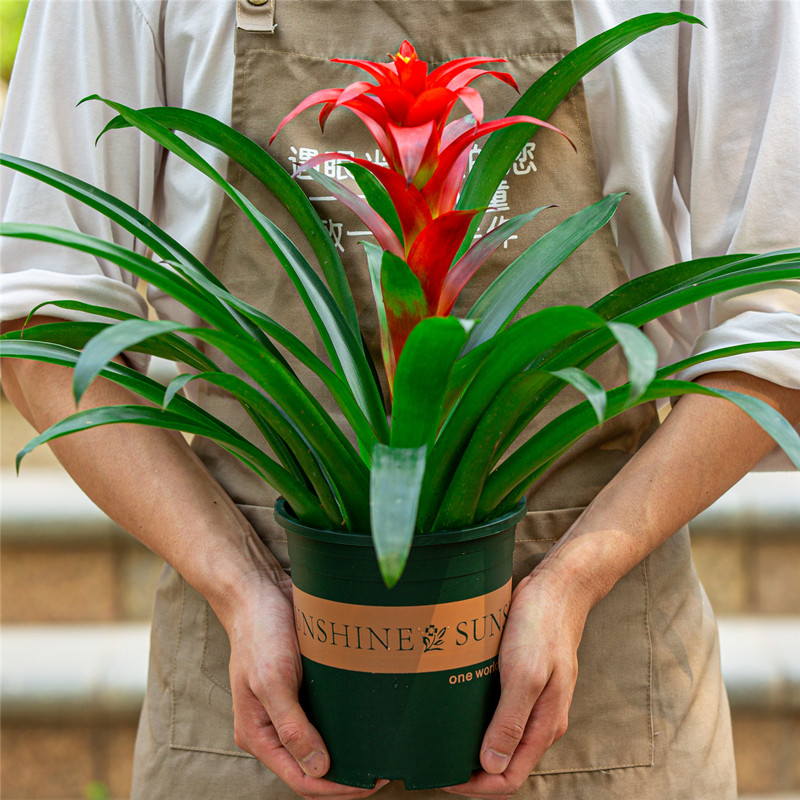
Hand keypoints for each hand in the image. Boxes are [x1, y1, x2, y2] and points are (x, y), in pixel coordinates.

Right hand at [225, 572, 388, 799]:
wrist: (260, 591)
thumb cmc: (260, 633)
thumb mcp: (272, 680)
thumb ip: (291, 726)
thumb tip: (318, 768)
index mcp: (259, 734)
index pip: (300, 779)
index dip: (335, 788)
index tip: (369, 783)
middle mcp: (274, 728)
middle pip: (313, 769)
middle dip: (346, 778)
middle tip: (383, 773)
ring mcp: (289, 710)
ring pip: (322, 746)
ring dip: (349, 755)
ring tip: (381, 754)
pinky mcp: (304, 690)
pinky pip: (327, 720)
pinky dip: (347, 729)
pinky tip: (369, 725)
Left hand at [443, 569, 590, 798]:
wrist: (557, 588)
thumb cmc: (541, 627)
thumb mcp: (525, 674)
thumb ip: (511, 722)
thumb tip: (491, 766)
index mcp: (545, 725)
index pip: (509, 778)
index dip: (476, 787)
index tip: (444, 777)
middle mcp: (540, 719)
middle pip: (504, 763)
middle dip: (471, 771)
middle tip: (435, 761)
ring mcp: (532, 700)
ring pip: (501, 739)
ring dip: (473, 746)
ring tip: (440, 739)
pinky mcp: (522, 680)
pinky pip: (499, 713)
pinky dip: (477, 720)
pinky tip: (455, 709)